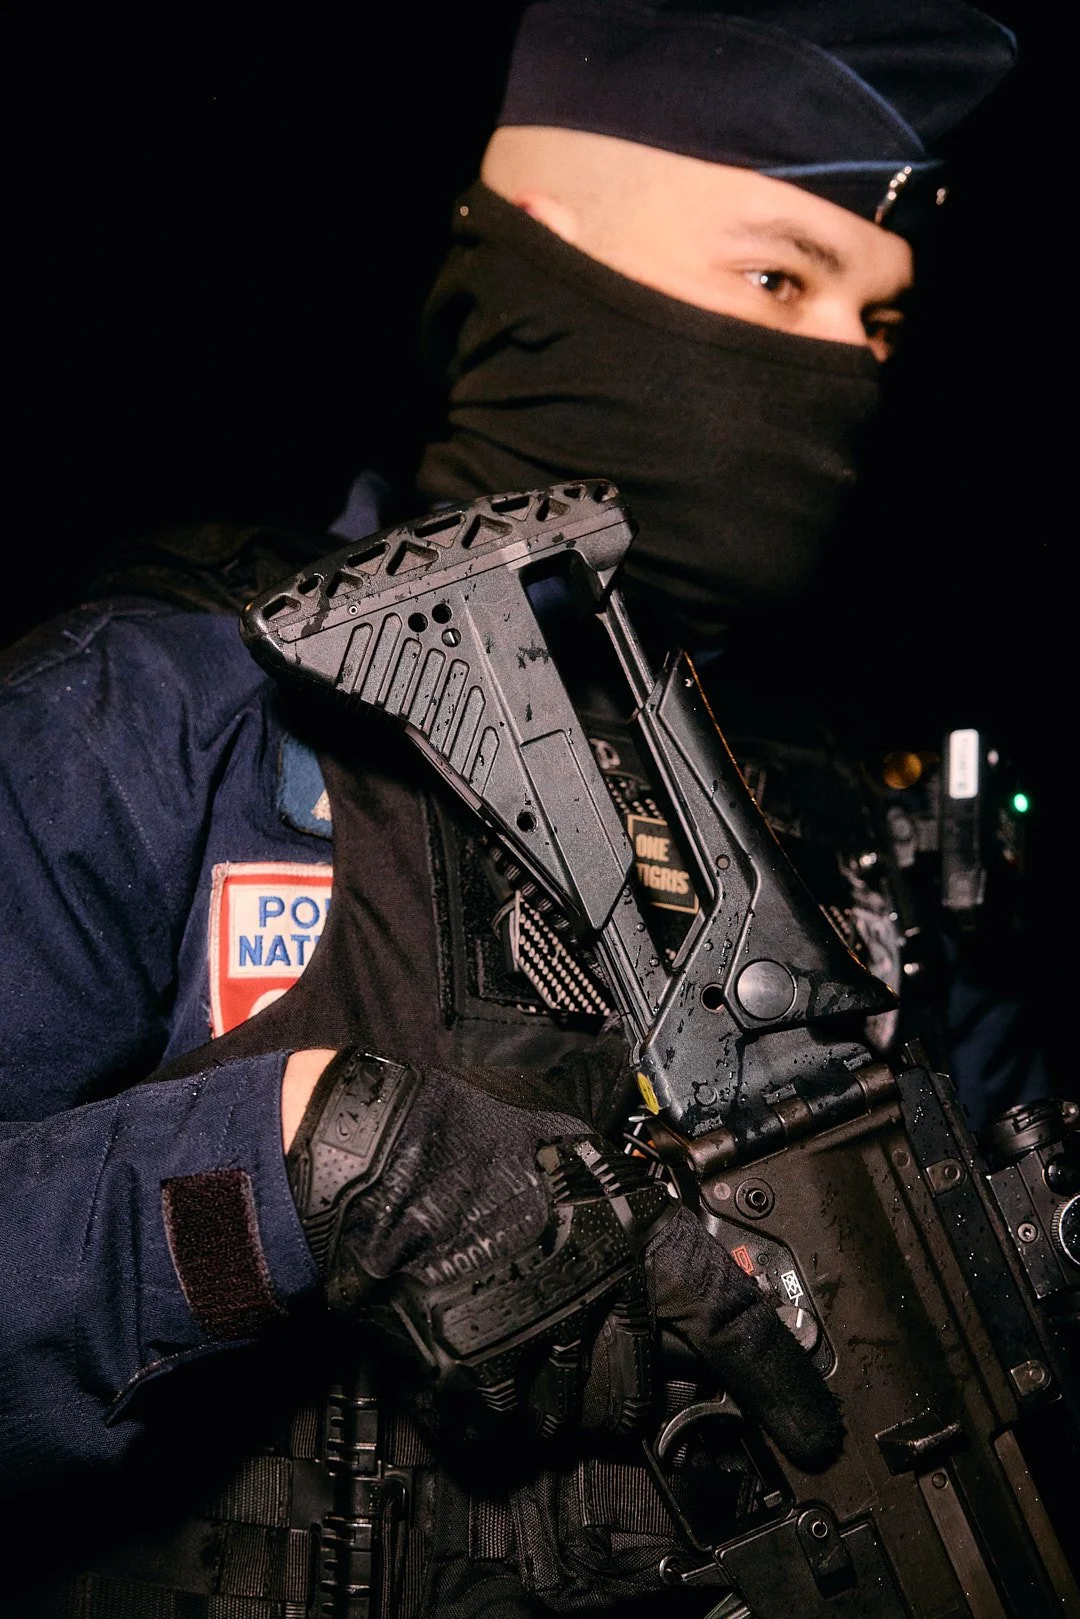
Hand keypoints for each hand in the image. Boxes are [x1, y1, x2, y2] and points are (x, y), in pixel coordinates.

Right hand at [286, 1049, 840, 1466]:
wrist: (386, 1165)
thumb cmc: (484, 1149)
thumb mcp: (596, 1162)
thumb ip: (660, 1230)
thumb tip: (721, 1279)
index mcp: (639, 1241)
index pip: (736, 1329)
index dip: (784, 1388)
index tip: (815, 1431)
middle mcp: (600, 1307)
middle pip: (655, 1392)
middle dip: (642, 1369)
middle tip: (598, 1318)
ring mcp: (537, 1357)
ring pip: (583, 1418)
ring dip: (569, 1385)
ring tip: (528, 1313)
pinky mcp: (477, 1392)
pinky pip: (513, 1432)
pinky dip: (505, 1401)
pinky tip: (488, 1339)